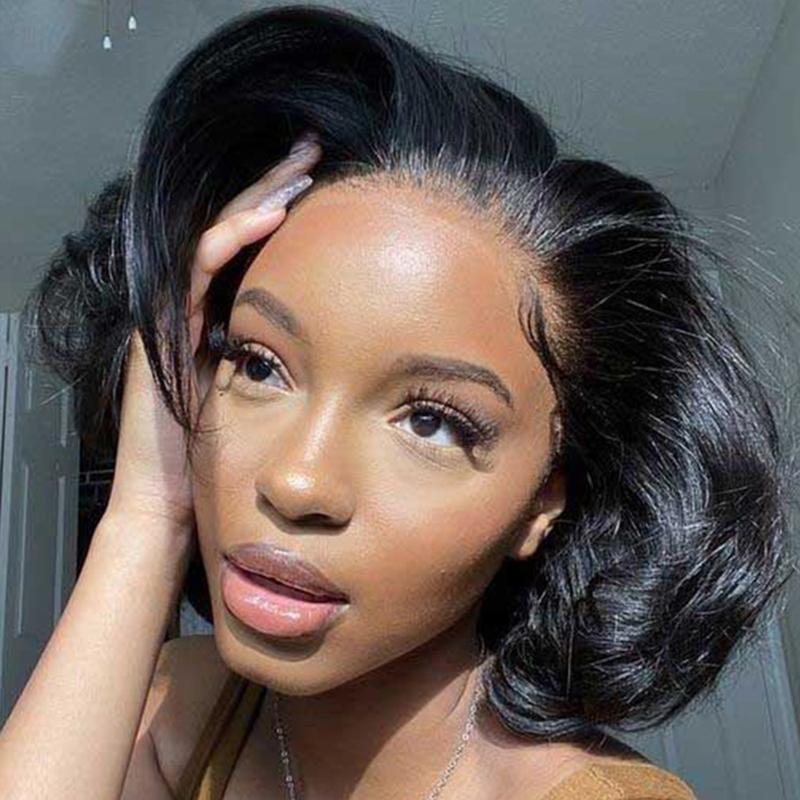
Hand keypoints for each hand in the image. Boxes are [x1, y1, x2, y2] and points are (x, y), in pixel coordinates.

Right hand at [104, 132, 321, 533]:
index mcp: (221, 313)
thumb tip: (351, 336)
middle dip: (274, 184)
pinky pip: (198, 267)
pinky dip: (235, 238)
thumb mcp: (268, 392)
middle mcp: (194, 303)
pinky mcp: (162, 324)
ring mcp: (175, 309)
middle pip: (235, 226)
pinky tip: (274, 217)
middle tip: (313, 149)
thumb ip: (291, 356)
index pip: (251, 244)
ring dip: (259, 199)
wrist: (170, 496)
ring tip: (301, 168)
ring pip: (217, 235)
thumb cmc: (222, 452)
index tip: (328, 185)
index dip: (283, 208)